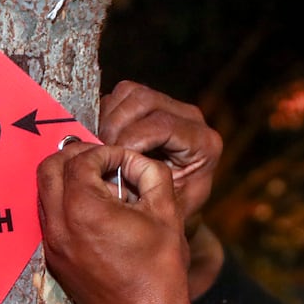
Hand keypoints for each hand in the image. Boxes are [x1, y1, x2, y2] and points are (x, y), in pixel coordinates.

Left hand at [38, 142, 237, 303]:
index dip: (104, 152)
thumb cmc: (160, 270)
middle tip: (102, 162)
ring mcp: (52, 244)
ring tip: (98, 186)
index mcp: (85, 209)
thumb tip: (133, 160)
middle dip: (75, 157)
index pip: (81, 158)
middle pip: (48, 168)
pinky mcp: (53, 260)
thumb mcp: (167, 212)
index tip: (123, 160)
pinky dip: (64, 204)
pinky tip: (93, 213)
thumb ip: (150, 172)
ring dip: (66, 179)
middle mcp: (60, 224)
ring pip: (43, 192)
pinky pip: (48, 218)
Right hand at [99, 81, 222, 222]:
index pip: (162, 125)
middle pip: (144, 100)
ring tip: (99, 146)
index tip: (111, 160)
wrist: (174, 207)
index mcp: (204, 144)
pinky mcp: (152, 102)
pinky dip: (105, 113)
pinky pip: (121, 94)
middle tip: (99, 152)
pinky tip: (102, 138)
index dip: (130, 140)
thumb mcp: (165, 207)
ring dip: (106, 118)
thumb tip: (112, 172)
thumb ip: (146, 187)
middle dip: (114, 127)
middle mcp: (191, 119)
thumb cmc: (171, 211)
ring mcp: (172, 106)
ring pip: (130, 92)